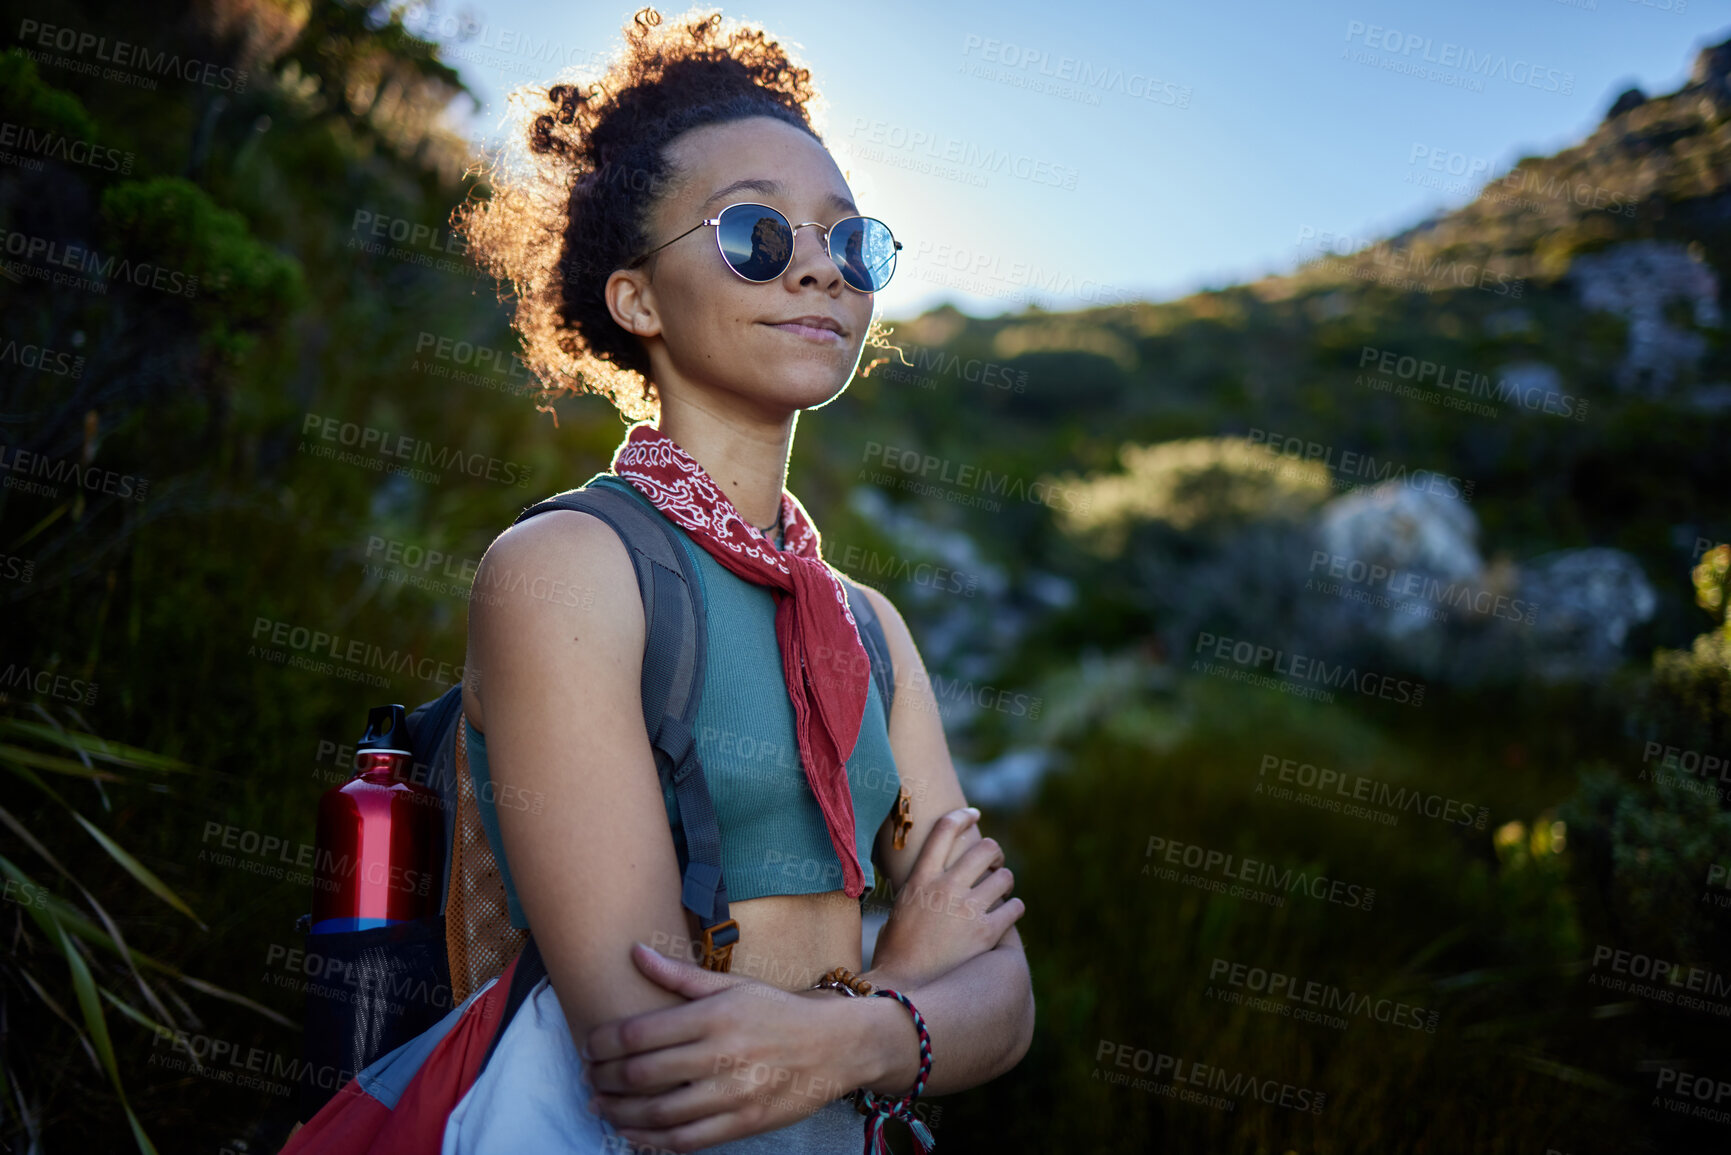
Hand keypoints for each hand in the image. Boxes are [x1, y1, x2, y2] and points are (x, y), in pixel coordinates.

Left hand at [583, 942, 864, 1151]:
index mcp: (714, 1015)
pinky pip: (686, 1140)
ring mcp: (733, 1093)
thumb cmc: (778, 1011)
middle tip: (589, 1077)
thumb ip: (679, 975)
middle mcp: (722, 1054)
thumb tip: (635, 953)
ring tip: (600, 1105)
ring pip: (658, 1112)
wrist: (835, 1046)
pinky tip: (632, 1132)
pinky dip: (651, 1140)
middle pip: (642, 1074)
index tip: (589, 1045)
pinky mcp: (744, 1123)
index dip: (604, 1042)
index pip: (640, 1033)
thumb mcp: (732, 985)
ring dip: (619, 1113)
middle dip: (604, 1078)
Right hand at [867, 806, 1023, 990]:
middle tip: (993, 865)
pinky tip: (1007, 916)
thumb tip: (933, 877)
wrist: (904, 989)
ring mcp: (967, 910)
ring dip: (1005, 882)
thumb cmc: (896, 953)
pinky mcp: (986, 934)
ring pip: (1005, 877)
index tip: (974, 814)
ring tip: (999, 893)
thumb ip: (919, 888)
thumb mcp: (899, 909)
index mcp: (920, 878)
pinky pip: (1015, 908)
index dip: (963, 815)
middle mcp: (945, 887)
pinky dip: (1014, 909)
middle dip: (994, 854)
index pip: (945, 830)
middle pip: (985, 848)